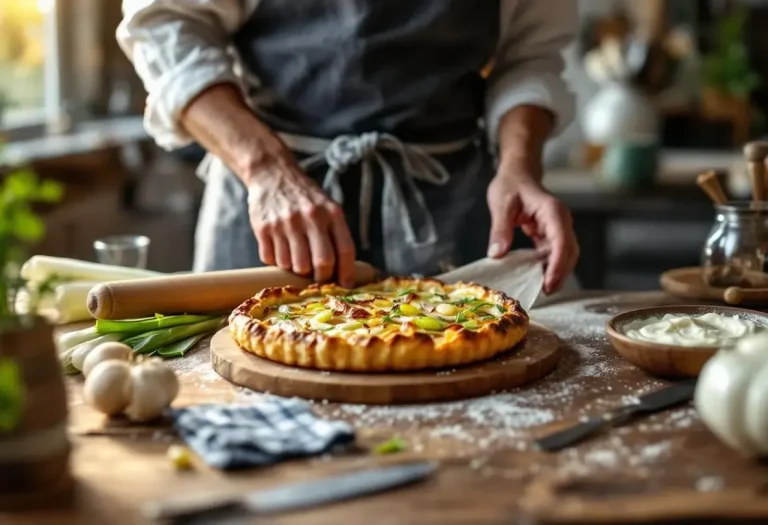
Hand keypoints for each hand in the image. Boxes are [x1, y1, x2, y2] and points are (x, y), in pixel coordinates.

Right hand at [246, 154, 356, 286]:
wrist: (272, 174)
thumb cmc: (304, 197)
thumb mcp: (327, 207)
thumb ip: (335, 233)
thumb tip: (343, 272)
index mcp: (331, 213)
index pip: (345, 250)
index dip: (346, 272)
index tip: (345, 285)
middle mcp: (309, 217)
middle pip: (321, 263)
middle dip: (321, 277)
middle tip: (318, 278)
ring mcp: (285, 223)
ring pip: (295, 266)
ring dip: (296, 269)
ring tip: (296, 257)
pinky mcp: (263, 228)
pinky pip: (271, 260)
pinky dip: (276, 262)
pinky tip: (279, 249)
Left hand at [486, 171, 578, 293]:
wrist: (517, 174)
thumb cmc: (510, 185)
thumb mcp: (501, 204)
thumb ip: (500, 228)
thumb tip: (497, 254)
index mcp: (552, 211)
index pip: (561, 241)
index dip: (557, 264)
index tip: (548, 282)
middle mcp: (560, 221)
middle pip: (569, 251)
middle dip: (560, 273)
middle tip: (544, 292)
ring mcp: (558, 228)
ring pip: (565, 255)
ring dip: (556, 272)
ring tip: (541, 290)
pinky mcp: (550, 235)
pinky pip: (554, 254)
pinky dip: (548, 267)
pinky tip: (536, 278)